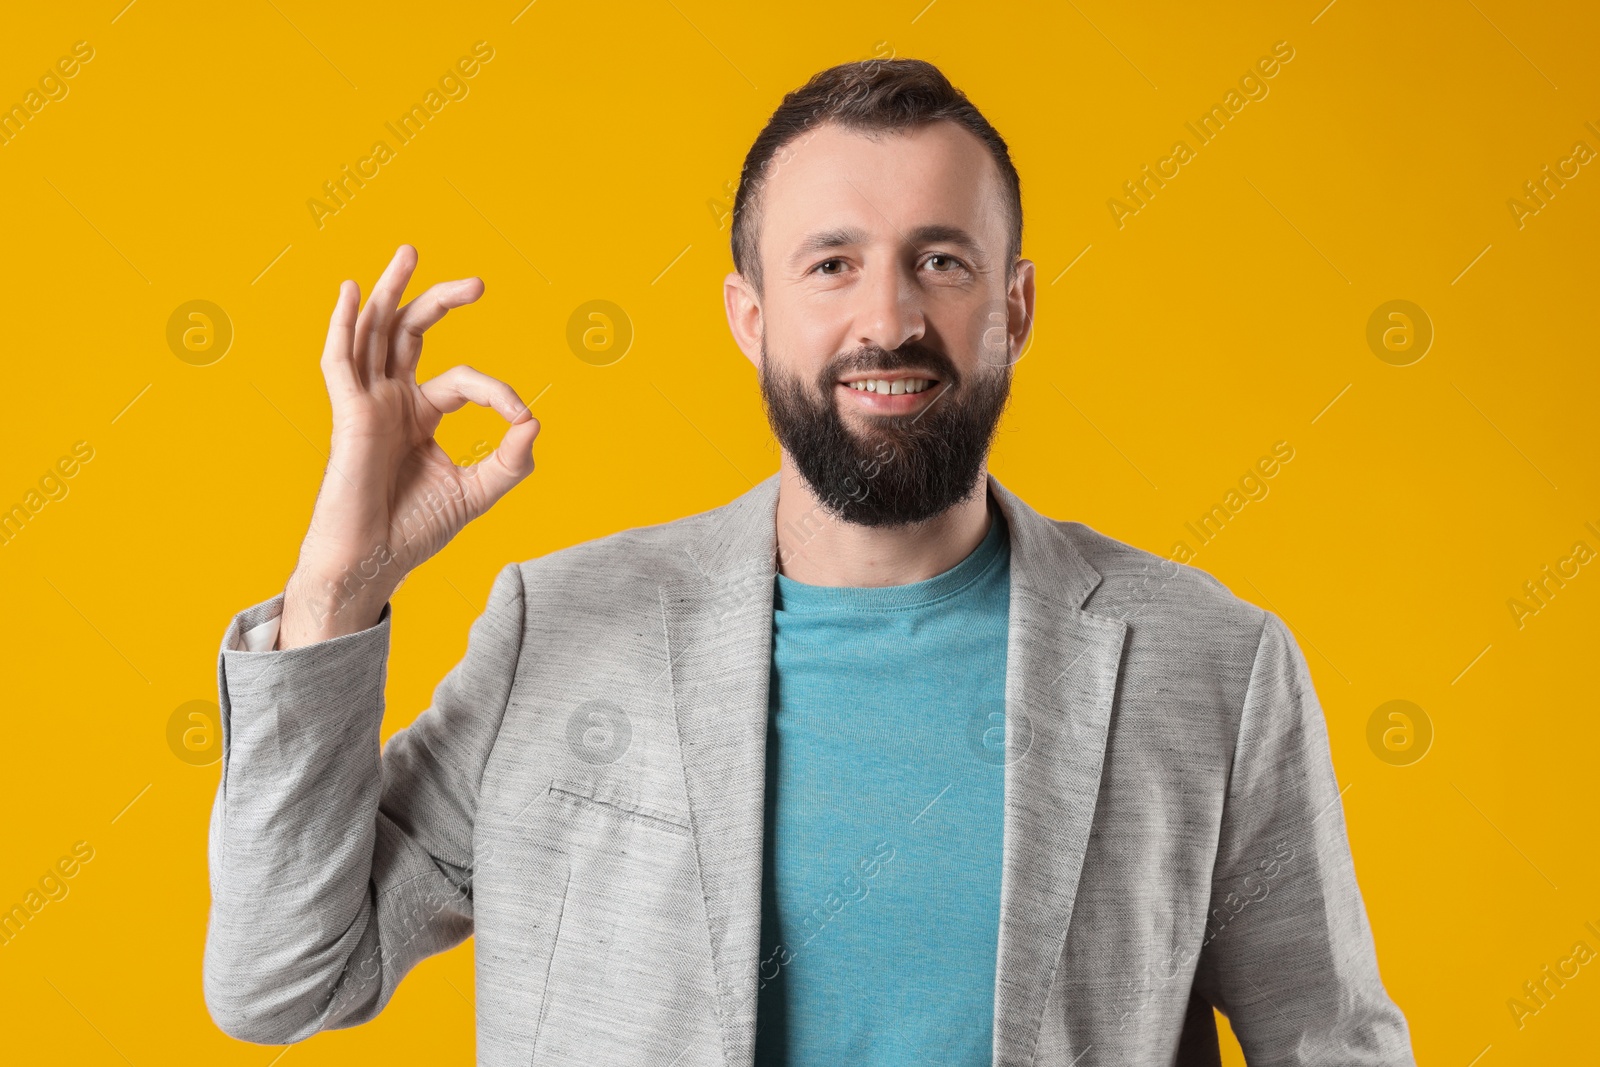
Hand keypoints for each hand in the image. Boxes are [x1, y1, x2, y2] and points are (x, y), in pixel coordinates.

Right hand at [277, 244, 538, 648]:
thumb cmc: (414, 530)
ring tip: (410, 252)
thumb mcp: (477, 493)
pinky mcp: (348, 414)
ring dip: (392, 291)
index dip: (497, 390)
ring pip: (375, 332)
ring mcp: (367, 404)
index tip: (520, 416)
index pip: (463, 380)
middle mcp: (391, 401)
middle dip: (440, 300)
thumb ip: (510, 461)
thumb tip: (534, 421)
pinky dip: (342, 323)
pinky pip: (339, 361)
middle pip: (410, 333)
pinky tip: (352, 290)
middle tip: (479, 282)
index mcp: (420, 415)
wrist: (373, 562)